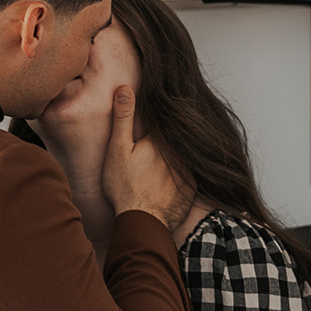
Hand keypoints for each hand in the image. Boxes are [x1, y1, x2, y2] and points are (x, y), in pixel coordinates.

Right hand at [102, 87, 194, 231]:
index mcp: (161, 138)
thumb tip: (125, 88)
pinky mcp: (192, 186)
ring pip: (185, 153)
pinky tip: (172, 175)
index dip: (157, 115)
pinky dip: (184, 170)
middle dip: (169, 132)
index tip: (154, 112)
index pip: (162, 119)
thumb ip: (123, 118)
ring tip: (163, 157)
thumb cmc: (126, 187)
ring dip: (180, 150)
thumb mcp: (118, 149)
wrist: (143, 222)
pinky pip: (191, 172)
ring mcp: (189, 169)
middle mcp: (179, 150)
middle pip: (175, 136)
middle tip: (156, 143)